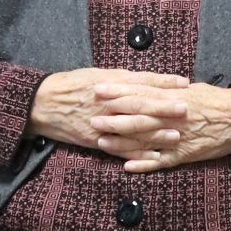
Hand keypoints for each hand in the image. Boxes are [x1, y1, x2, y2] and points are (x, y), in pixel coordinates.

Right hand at [28, 67, 189, 149]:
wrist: (42, 103)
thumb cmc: (70, 85)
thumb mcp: (95, 73)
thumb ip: (119, 78)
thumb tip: (142, 77)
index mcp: (109, 83)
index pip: (142, 81)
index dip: (163, 82)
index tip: (184, 82)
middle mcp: (108, 102)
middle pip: (142, 105)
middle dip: (165, 107)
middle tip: (187, 107)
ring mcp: (103, 123)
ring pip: (134, 129)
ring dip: (157, 133)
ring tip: (177, 134)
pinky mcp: (96, 141)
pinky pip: (120, 149)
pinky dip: (137, 154)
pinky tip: (154, 157)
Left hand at [91, 80, 230, 172]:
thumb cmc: (217, 100)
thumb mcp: (192, 89)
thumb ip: (169, 89)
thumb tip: (150, 84)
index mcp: (174, 97)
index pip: (141, 92)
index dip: (119, 91)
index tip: (100, 89)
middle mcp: (173, 117)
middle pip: (138, 116)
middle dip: (114, 117)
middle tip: (92, 117)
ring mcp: (177, 137)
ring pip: (145, 140)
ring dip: (122, 142)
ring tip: (101, 141)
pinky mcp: (184, 155)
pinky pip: (161, 162)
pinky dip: (144, 164)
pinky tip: (127, 167)